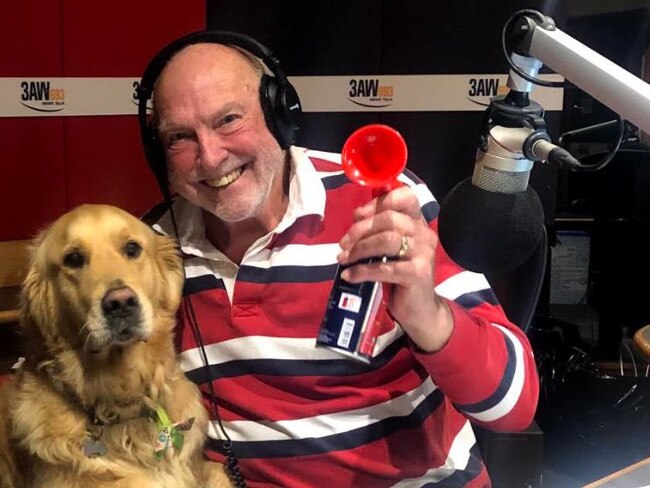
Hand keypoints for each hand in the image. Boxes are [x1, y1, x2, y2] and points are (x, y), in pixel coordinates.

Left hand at [337, 186, 452, 351]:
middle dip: (360, 229)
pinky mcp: (418, 274)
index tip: (357, 215)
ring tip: (344, 259)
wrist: (419, 310)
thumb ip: (378, 231)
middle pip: (389, 218)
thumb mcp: (389, 249)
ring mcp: (423, 253)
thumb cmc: (400, 276)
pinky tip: (349, 275)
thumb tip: (356, 216)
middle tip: (343, 244)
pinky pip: (385, 267)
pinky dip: (362, 270)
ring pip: (387, 239)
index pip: (405, 196)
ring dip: (359, 249)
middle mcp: (424, 233)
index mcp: (417, 223)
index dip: (378, 202)